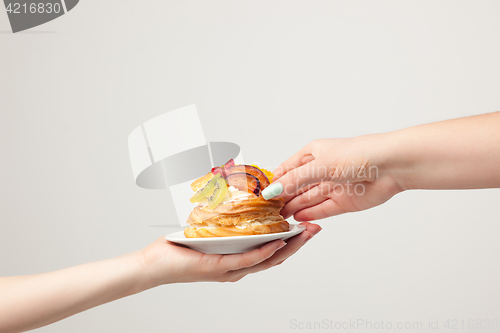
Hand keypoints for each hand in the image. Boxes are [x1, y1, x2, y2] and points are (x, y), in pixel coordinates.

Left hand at [140, 222, 320, 285]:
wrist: (154, 264)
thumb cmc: (179, 248)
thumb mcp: (209, 230)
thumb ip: (227, 220)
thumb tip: (240, 197)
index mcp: (237, 260)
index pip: (270, 251)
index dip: (291, 240)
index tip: (306, 224)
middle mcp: (237, 268)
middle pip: (275, 257)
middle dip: (298, 243)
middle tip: (316, 228)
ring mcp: (230, 270)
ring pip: (266, 260)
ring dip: (288, 247)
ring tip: (304, 233)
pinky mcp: (218, 268)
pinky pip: (246, 260)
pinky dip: (264, 252)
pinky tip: (277, 242)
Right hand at [263, 135, 403, 220]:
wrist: (390, 166)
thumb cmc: (358, 154)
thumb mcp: (319, 165)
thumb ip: (295, 180)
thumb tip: (273, 191)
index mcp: (313, 153)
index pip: (288, 169)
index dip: (275, 181)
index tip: (261, 194)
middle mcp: (322, 170)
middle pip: (297, 186)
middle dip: (283, 198)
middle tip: (268, 211)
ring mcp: (332, 186)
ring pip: (308, 199)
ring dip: (294, 208)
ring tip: (279, 219)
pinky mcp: (343, 201)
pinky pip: (322, 210)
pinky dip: (310, 215)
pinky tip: (297, 219)